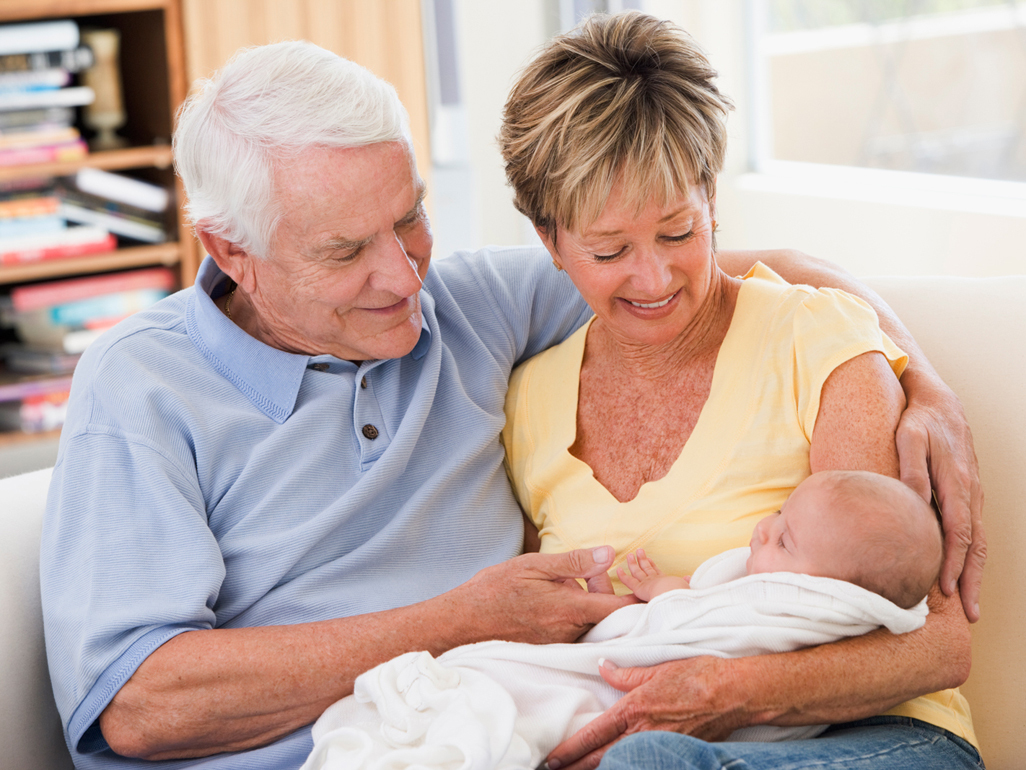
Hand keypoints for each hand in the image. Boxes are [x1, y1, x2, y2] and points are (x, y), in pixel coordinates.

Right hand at [446, 546, 635, 644]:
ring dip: (588, 602)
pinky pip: (576, 631)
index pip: (620, 609)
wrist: (465, 621)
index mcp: (570, 609)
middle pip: (608, 614)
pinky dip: (574, 614)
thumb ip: (574, 562)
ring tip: (564, 582)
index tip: (637, 580)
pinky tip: (554, 599)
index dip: (635, 595)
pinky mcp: (552, 648)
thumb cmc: (496, 589)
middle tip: (585, 570)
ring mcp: (561, 643)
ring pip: (591, 622)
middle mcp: (570, 631)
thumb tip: (608, 553)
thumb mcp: (534, 565)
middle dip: (604, 589)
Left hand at [543, 657, 745, 769]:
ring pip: (621, 764)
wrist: (734, 694)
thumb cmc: (697, 676)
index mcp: (634, 710)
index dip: (571, 749)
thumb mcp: (656, 668)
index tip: (553, 757)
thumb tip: (602, 666)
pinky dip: (627, 766)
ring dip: (601, 768)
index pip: (594, 734)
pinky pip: (645, 763)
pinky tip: (620, 766)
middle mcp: (643, 733)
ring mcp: (660, 746)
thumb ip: (625, 673)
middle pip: (602, 758)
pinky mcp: (676, 753)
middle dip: (577, 767)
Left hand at [617, 549, 689, 602]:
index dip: (653, 566)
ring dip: (633, 563)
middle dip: (643, 560)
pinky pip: (628, 581)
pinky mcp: (640, 588)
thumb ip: (687, 582)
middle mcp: (656, 580)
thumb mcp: (687, 587)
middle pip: (647, 568)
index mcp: (667, 581)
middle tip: (640, 551)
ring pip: (637, 572)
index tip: (650, 559)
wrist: (675, 596)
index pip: (658, 572)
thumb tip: (688, 577)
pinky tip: (618, 570)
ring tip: (630, 554)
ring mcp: (647, 583)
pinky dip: (623, 576)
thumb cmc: (682, 594)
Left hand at [896, 371, 985, 621]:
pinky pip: (973, 531)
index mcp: (956, 482)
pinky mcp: (967, 494)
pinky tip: (962, 573)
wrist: (939, 402)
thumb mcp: (908, 437)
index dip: (954, 563)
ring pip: (978, 541)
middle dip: (971, 581)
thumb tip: (912, 499)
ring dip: (974, 573)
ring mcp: (972, 494)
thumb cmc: (918, 420)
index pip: (959, 532)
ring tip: (969, 605)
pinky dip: (971, 556)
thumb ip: (911, 467)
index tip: (947, 590)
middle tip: (969, 615)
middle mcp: (969, 493)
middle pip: (975, 545)